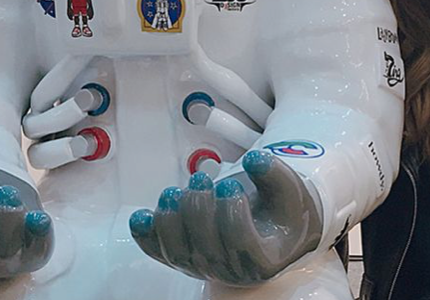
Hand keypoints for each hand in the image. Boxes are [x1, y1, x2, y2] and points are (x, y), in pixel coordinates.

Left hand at [129, 150, 322, 284]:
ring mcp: (204, 266)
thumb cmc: (279, 211)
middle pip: (205, 248)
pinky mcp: (184, 256)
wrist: (270, 226)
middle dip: (198, 210)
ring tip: (173, 192)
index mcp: (263, 258)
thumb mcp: (289, 189)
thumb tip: (256, 160)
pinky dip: (146, 235)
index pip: (241, 243)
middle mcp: (231, 269)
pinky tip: (140, 217)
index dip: (232, 214)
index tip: (232, 186)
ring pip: (178, 253)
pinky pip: (159, 251)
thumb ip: (274, 173)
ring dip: (170, 220)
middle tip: (201, 180)